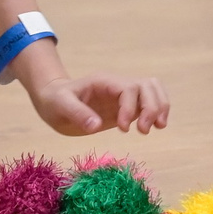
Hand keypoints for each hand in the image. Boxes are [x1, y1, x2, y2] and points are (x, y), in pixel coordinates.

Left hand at [26, 72, 170, 135]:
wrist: (53, 102)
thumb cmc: (54, 101)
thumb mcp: (60, 106)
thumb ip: (77, 114)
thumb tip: (96, 125)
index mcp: (104, 82)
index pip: (130, 88)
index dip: (131, 108)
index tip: (122, 128)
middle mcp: (117, 86)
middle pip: (148, 86)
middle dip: (152, 107)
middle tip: (143, 131)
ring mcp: (123, 96)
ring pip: (153, 91)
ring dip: (159, 108)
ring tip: (155, 128)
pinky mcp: (125, 107)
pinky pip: (148, 103)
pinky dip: (156, 113)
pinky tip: (151, 128)